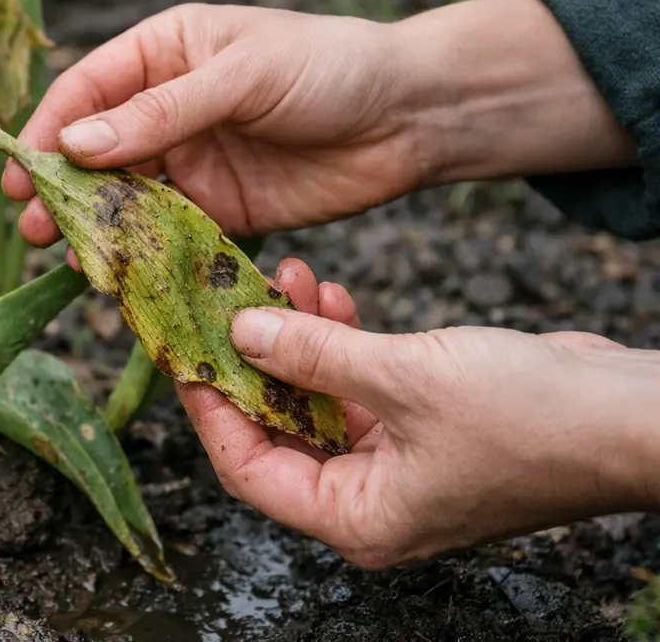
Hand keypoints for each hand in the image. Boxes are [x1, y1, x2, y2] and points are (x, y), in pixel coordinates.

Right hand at [3, 0, 636, 247]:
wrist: (411, 116)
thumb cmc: (329, 66)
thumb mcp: (242, 75)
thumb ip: (161, 112)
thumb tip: (75, 144)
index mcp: (165, 52)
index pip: (88, 89)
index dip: (51, 129)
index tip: (26, 170)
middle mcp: (168, 107)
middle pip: (96, 150)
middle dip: (63, 186)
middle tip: (35, 224)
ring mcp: (193, 161)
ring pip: (126, 197)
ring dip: (96, 225)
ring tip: (67, 254)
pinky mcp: (221, 210)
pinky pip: (169, 234)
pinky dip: (143, 253)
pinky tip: (120, 273)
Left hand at [186, 258, 659, 569]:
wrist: (630, 413)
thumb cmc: (531, 418)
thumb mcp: (404, 378)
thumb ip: (314, 355)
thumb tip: (240, 332)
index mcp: (356, 518)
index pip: (248, 468)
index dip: (209, 408)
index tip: (184, 350)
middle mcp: (369, 500)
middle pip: (277, 430)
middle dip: (255, 360)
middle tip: (230, 299)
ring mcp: (397, 464)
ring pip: (316, 400)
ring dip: (297, 341)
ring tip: (284, 279)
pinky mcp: (422, 426)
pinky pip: (357, 386)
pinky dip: (339, 343)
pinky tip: (326, 297)